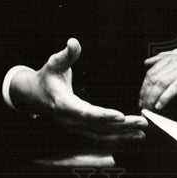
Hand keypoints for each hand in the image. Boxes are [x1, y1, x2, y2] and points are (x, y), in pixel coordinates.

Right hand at [10, 38, 146, 143]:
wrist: (33, 96)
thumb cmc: (47, 77)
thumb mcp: (54, 63)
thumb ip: (67, 54)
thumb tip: (73, 41)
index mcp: (63, 104)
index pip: (84, 112)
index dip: (102, 115)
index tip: (120, 116)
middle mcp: (70, 120)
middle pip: (98, 126)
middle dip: (121, 125)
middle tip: (143, 121)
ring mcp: (75, 127)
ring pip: (101, 134)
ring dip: (123, 134)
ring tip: (142, 131)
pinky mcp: (80, 129)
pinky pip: (101, 135)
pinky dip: (118, 136)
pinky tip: (133, 134)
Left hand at [138, 49, 176, 110]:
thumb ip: (166, 58)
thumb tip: (147, 62)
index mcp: (174, 55)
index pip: (152, 70)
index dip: (144, 86)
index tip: (142, 98)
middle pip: (154, 77)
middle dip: (145, 93)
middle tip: (142, 106)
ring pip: (161, 82)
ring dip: (152, 97)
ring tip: (149, 108)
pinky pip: (175, 87)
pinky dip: (165, 98)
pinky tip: (160, 106)